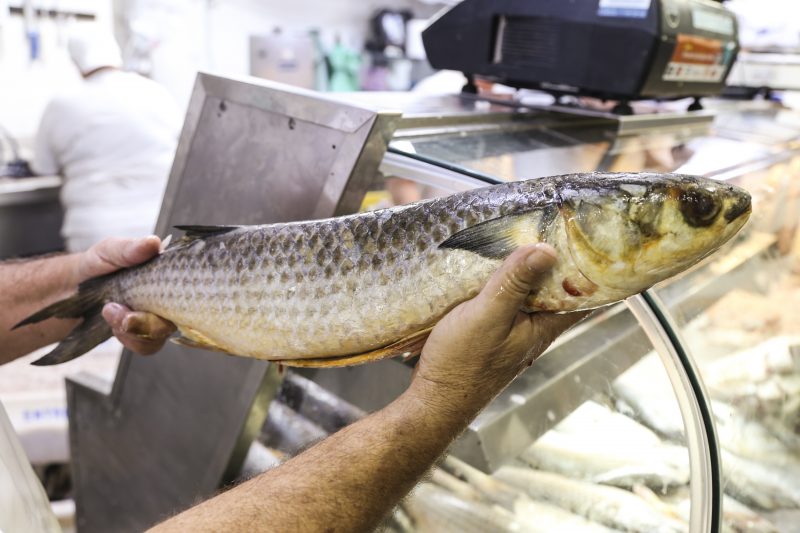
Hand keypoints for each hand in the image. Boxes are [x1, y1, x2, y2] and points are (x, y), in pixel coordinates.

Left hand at [77, 236, 175, 354]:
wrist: (73, 289)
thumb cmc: (98, 265)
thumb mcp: (110, 250)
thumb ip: (130, 248)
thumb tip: (154, 243)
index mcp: (170, 273)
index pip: (190, 285)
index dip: (176, 295)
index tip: (150, 296)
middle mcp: (170, 297)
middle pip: (178, 317)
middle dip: (147, 320)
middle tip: (118, 311)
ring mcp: (158, 317)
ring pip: (161, 334)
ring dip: (133, 328)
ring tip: (109, 310)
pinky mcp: (145, 334)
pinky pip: (147, 345)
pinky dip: (128, 337)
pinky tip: (112, 322)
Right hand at [411, 244, 588, 415]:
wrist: (431, 400)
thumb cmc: (461, 365)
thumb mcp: (488, 316)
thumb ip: (515, 283)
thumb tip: (547, 250)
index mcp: (544, 326)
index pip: (582, 294)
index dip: (589, 266)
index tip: (585, 236)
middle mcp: (532, 328)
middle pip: (552, 287)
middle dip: (550, 257)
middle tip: (545, 222)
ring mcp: (510, 329)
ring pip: (525, 291)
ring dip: (520, 268)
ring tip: (514, 234)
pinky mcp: (488, 330)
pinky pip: (502, 298)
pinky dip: (498, 280)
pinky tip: (483, 266)